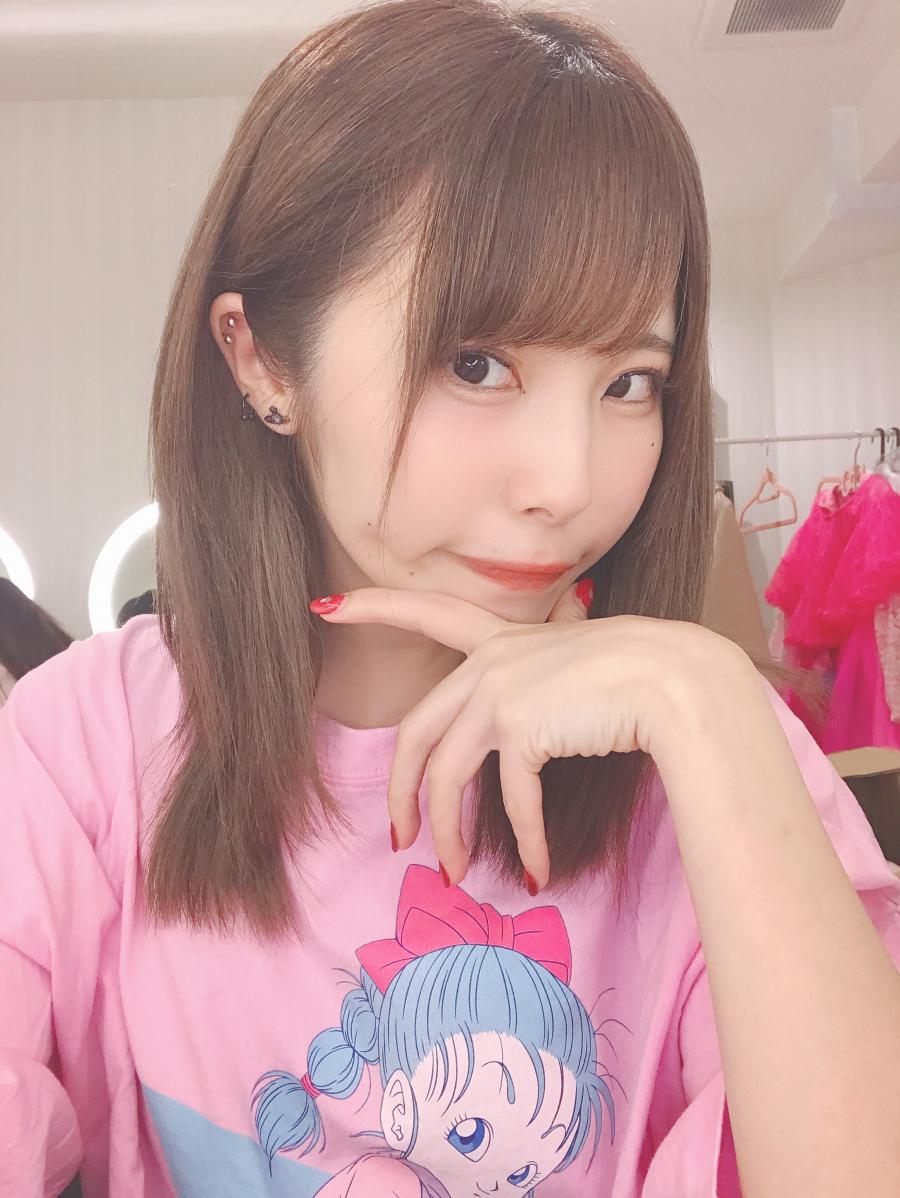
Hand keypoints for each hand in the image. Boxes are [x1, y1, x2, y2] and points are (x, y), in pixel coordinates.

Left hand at [309, 583, 746, 889]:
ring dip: (447, 833)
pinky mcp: (520, 725)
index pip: (426, 613)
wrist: (679, 681)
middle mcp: (490, 660)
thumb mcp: (580, 660)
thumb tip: (558, 654)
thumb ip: (549, 667)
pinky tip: (533, 871)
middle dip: (400, 792)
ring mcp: (500, 689)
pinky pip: (509, 796)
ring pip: (446, 774)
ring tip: (453, 875)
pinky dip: (521, 839)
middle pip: (416, 732)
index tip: (323, 605)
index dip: (373, 606)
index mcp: (500, 639)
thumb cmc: (641, 673)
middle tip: (400, 838)